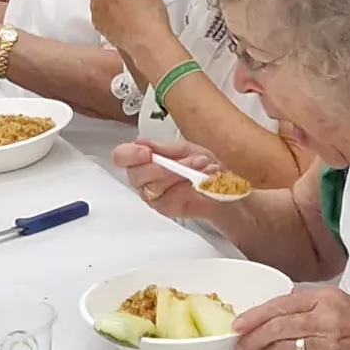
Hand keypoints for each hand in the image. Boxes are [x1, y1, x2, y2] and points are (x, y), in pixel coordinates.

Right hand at [109, 136, 235, 220]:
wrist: (228, 182)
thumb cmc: (206, 163)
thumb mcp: (186, 148)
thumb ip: (163, 148)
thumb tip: (141, 142)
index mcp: (144, 157)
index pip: (122, 156)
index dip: (129, 154)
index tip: (147, 152)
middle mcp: (144, 177)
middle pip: (135, 174)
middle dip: (161, 166)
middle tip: (184, 159)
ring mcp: (154, 194)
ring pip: (152, 186)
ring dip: (178, 173)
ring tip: (200, 164)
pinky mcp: (165, 208)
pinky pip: (167, 198)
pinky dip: (186, 185)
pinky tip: (201, 177)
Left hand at [233, 287, 349, 349]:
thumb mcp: (341, 300)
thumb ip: (310, 305)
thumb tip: (278, 312)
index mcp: (327, 300)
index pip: (280, 306)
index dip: (255, 316)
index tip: (240, 323)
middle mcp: (327, 322)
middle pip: (277, 329)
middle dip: (253, 338)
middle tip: (242, 344)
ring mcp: (329, 347)